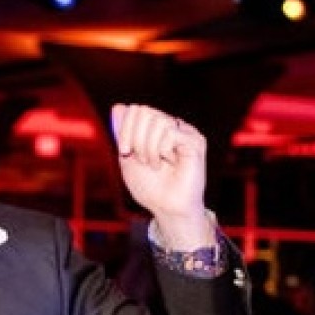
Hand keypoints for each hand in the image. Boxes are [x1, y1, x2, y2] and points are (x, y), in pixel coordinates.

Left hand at [110, 104, 212, 248]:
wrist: (167, 208)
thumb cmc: (150, 187)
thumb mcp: (128, 157)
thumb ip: (123, 132)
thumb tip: (118, 106)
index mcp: (156, 129)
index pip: (136, 109)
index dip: (125, 129)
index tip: (125, 152)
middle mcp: (172, 126)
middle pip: (144, 110)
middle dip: (135, 137)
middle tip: (141, 159)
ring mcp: (185, 133)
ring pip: (158, 120)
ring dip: (149, 147)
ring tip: (154, 164)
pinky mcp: (195, 141)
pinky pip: (170, 132)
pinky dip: (162, 150)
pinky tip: (168, 163)